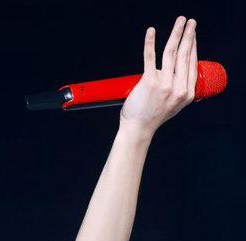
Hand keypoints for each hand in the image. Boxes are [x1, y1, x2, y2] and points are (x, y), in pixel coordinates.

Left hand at [120, 15, 197, 138]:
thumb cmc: (153, 116)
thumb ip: (179, 87)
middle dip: (188, 34)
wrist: (138, 129)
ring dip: (176, 33)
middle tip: (189, 22)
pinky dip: (150, 42)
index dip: (192, 45)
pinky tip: (151, 32)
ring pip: (171, 53)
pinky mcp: (149, 82)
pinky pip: (150, 57)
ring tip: (179, 22)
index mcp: (187, 93)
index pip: (191, 63)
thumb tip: (176, 69)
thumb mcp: (175, 104)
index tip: (192, 34)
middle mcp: (178, 88)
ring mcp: (164, 85)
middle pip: (184, 55)